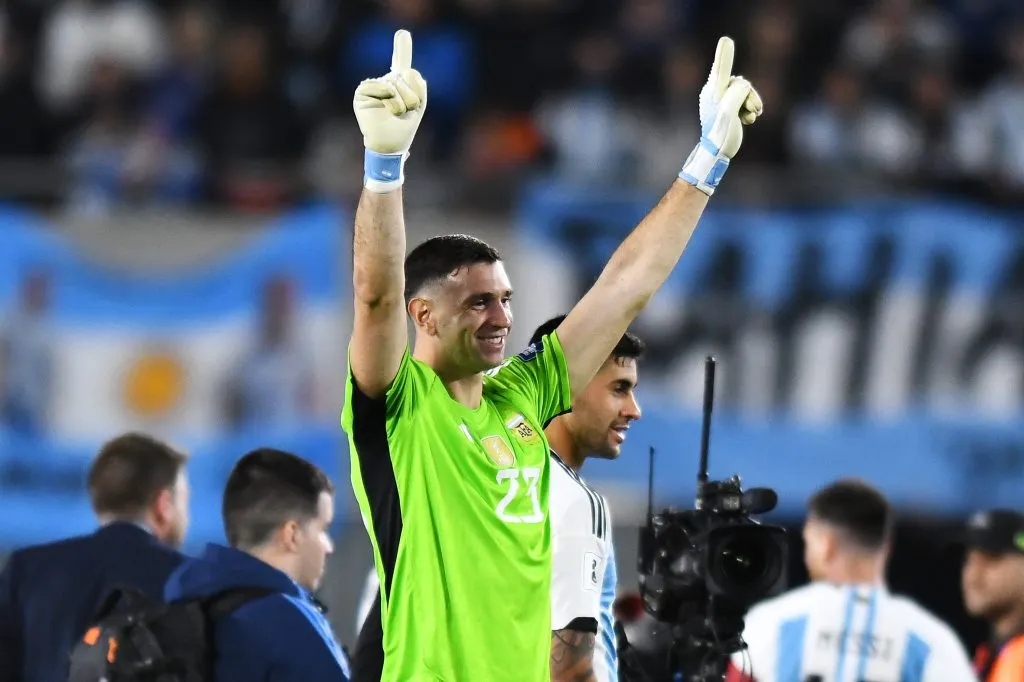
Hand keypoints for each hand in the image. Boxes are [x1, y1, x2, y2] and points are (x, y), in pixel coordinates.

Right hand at [353, 29, 427, 190]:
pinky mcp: (362, 93)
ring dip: (401, 102)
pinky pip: (382, 87)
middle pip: (405, 76)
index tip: (403, 34)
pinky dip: (389, 101)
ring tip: (395, 115)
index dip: (402, 49)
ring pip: (395, 83)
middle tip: (404, 113)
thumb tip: (408, 70)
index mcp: (399, 85)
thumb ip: (418, 84)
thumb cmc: (403, 129)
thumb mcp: (419, 105)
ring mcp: (373, 87)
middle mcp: (385, 83)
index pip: (401, 63)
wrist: (390, 145)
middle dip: (411, 97)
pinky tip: (385, 111)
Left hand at [679, 36, 762, 195]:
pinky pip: (745, 101)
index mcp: (712, 91)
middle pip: (740, 83)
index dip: (724, 55)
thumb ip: (736, 92)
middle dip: (749, 95)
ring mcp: (722, 100)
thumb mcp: (728, 111)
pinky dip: (750, 109)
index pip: (721, 70)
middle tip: (752, 110)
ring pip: (745, 92)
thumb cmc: (720, 133)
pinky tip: (748, 120)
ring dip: (752, 103)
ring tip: (751, 116)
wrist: (717, 154)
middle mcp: (716, 93)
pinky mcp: (729, 108)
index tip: (726, 40)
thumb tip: (743, 83)